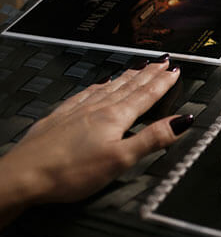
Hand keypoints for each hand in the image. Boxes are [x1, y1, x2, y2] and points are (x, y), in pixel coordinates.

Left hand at [0, 60, 190, 225]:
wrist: (24, 175)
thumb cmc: (68, 172)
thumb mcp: (120, 160)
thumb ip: (152, 139)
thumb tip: (181, 122)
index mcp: (114, 117)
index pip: (146, 95)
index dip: (163, 83)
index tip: (174, 71)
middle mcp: (96, 108)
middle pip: (129, 86)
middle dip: (149, 73)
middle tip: (162, 61)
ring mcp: (77, 110)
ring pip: (109, 87)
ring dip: (128, 76)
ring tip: (139, 67)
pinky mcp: (60, 117)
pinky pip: (86, 93)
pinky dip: (100, 85)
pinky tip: (100, 84)